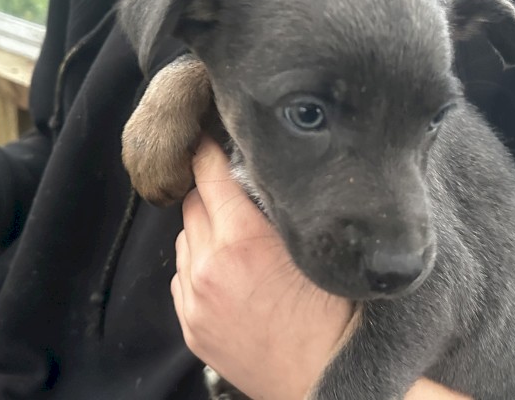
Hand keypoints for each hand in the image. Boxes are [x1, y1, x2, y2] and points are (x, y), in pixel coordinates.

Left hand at [171, 136, 352, 399]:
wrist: (322, 379)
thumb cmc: (332, 316)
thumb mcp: (313, 249)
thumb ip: (279, 210)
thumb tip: (260, 176)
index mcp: (241, 242)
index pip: (210, 176)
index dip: (208, 152)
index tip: (208, 138)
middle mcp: (208, 267)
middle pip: (193, 204)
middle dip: (209, 189)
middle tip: (230, 185)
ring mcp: (194, 300)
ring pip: (184, 239)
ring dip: (203, 228)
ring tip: (231, 232)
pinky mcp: (191, 326)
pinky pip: (181, 276)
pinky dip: (196, 263)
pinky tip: (223, 268)